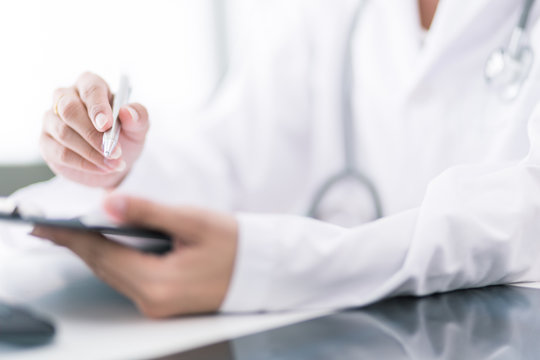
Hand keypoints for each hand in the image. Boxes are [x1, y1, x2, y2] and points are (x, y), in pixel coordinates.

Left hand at [31, 194, 237, 317]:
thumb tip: (109, 203)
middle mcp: (154, 300)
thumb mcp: (193, 221)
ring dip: (91, 253)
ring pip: (113, 275)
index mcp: (160, 283)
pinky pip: (126, 280)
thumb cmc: (234, 243)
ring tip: (68, 234)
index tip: (48, 224)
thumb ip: (149, 212)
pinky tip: (102, 247)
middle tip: (48, 227)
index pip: (104, 255)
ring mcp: (157, 305)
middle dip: (76, 245)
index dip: (74, 237)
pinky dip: (110, 261)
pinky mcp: (162, 301)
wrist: (260, 269)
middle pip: (104, 267)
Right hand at [40, 72, 149, 187]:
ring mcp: (51, 119)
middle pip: (69, 109)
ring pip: (63, 132)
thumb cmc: (125, 135)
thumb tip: (127, 112)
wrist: (113, 160)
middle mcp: (66, 97)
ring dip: (91, 152)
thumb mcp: (138, 127)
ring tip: (114, 163)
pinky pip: (60, 152)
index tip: (107, 125)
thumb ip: (138, 117)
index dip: (97, 106)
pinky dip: (83, 163)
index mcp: (90, 85)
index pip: (90, 89)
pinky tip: (102, 168)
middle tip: (114, 150)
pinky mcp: (46, 142)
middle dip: (92, 133)